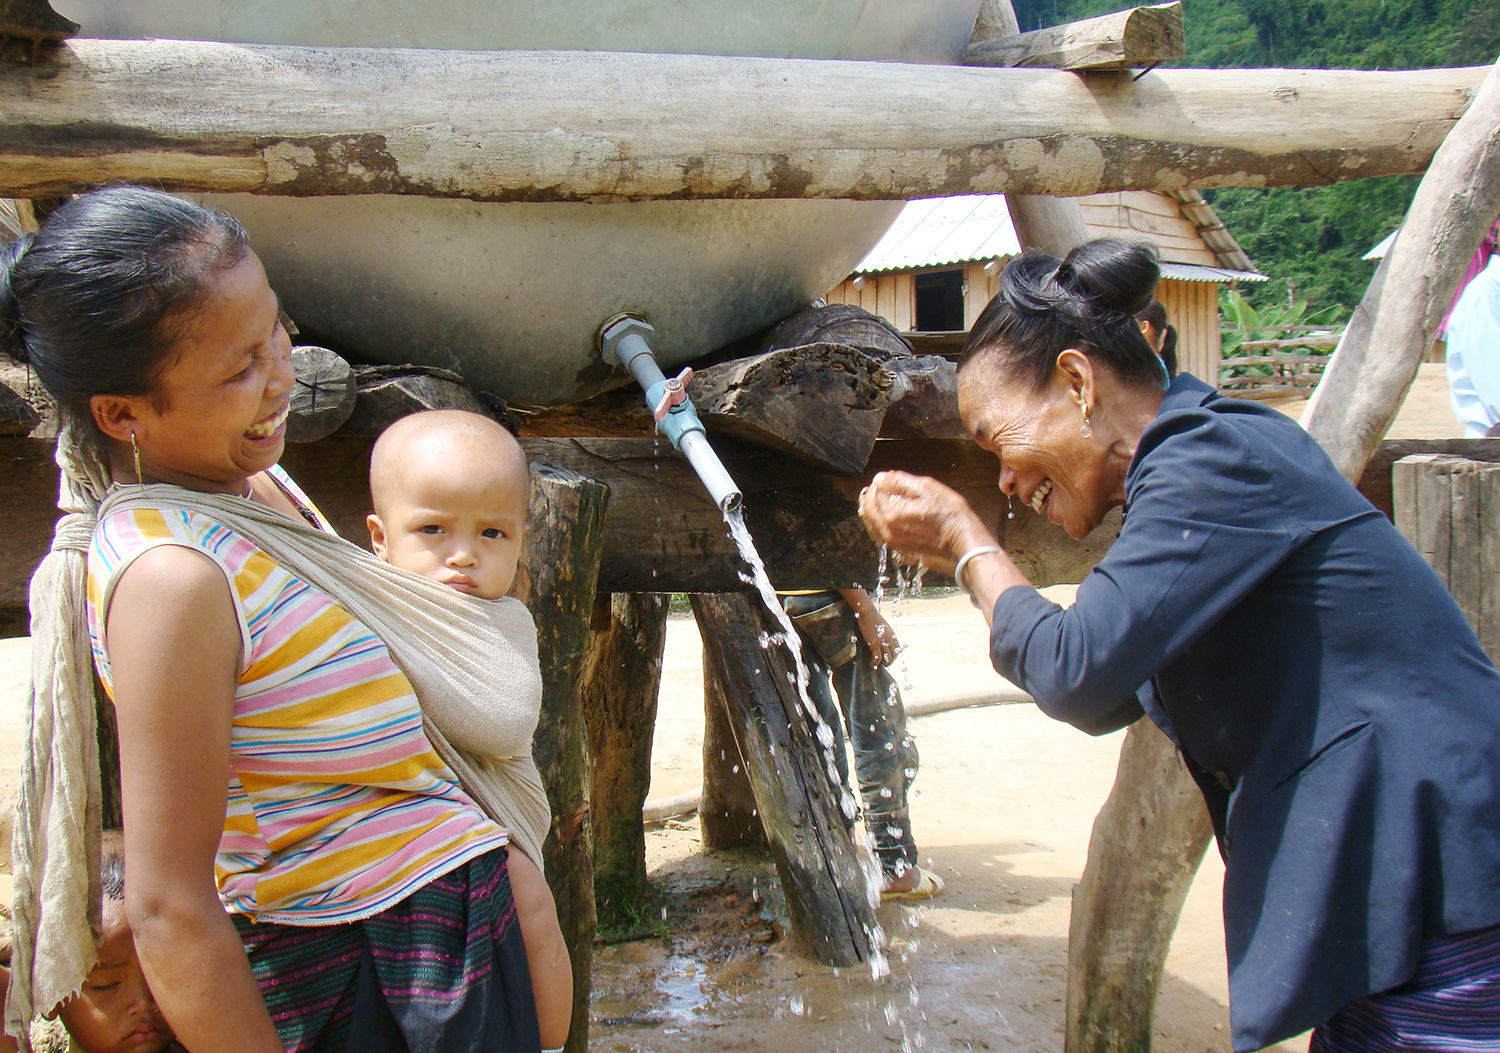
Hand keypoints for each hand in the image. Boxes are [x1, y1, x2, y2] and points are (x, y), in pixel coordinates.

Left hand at [858, 470, 996, 573]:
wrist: (964, 544)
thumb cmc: (949, 514)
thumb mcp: (927, 488)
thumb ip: (899, 481)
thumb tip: (879, 478)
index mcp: (890, 513)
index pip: (874, 492)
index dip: (881, 482)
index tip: (890, 479)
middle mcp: (886, 531)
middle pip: (867, 509)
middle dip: (871, 495)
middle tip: (881, 488)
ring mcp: (893, 544)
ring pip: (870, 524)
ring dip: (872, 510)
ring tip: (881, 501)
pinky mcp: (901, 553)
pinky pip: (880, 536)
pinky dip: (878, 525)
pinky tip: (887, 519)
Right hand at [859, 607, 899, 666]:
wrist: (868, 613)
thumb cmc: (873, 617)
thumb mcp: (883, 626)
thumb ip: (885, 632)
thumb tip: (882, 636)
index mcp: (893, 635)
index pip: (898, 649)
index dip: (894, 656)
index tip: (889, 658)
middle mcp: (890, 640)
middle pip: (894, 656)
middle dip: (890, 662)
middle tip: (884, 665)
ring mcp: (883, 643)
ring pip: (887, 659)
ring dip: (883, 664)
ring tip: (878, 666)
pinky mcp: (875, 644)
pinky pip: (877, 658)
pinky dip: (875, 663)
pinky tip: (872, 664)